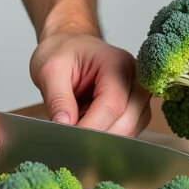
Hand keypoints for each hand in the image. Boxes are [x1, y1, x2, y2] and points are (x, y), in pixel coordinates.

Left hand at [29, 30, 150, 136]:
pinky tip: (87, 130)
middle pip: (126, 121)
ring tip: (76, 132)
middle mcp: (136, 79)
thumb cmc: (63, 51)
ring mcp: (139, 96)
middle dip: (98, 137)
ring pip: (129, 131)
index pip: (112, 104)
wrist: (70, 44)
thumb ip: (57, 97)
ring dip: (103, 139)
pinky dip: (107, 137)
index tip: (68, 139)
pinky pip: (127, 132)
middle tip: (70, 144)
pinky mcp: (136, 110)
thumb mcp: (50, 69)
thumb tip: (64, 126)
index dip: (91, 126)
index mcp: (117, 63)